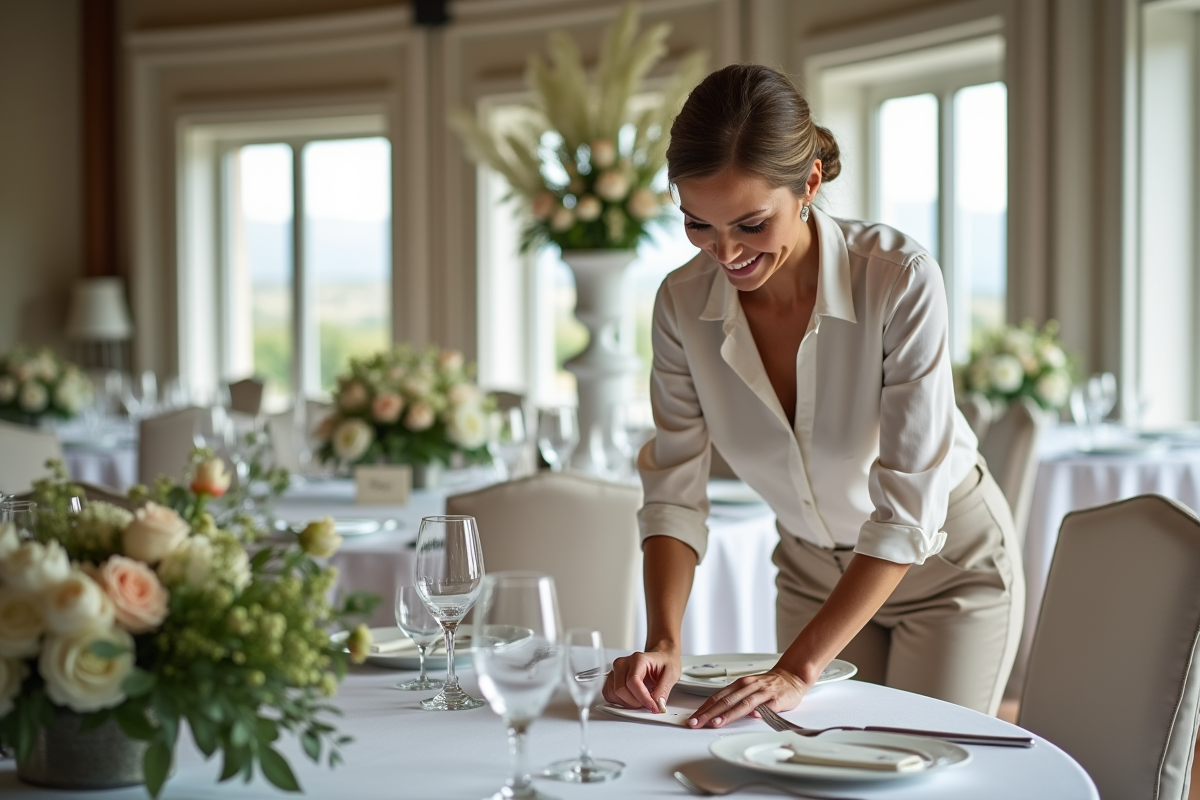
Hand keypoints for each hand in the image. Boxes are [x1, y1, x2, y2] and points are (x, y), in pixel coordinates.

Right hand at [602, 649, 679, 711]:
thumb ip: (663, 690)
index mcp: (638, 659)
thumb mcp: (671, 674)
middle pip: (620, 689)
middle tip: (649, 703)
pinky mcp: (612, 679)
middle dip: (636, 702)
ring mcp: (615, 671)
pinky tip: (633, 699)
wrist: (661, 657)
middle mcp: (623, 663)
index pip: (633, 681)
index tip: (652, 706)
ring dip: (628, 703)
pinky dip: (621, 702)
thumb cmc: (664, 662)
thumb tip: (658, 704)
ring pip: (614, 694)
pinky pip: (610, 695)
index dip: (642, 698)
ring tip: (642, 700)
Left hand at [686, 668, 810, 728]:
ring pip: (743, 704)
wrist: (791, 676)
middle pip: (726, 701)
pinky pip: (768, 706)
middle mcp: (748, 687)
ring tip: (716, 723)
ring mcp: (762, 692)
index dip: (704, 708)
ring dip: (728, 714)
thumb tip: (715, 712)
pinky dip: (760, 711)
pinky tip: (753, 717)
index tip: (693, 718)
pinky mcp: (777, 699)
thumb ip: (734, 699)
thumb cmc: (768, 685)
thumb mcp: (747, 689)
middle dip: (709, 713)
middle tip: (696, 723)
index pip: (717, 697)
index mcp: (739, 685)